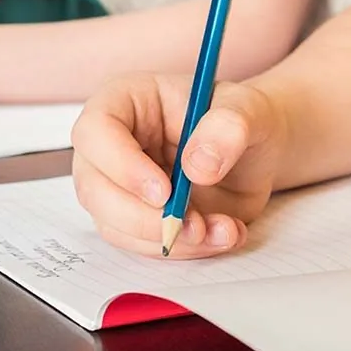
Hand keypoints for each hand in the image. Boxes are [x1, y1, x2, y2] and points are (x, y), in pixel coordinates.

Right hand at [71, 73, 285, 259]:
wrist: (256, 154)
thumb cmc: (241, 120)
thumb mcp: (247, 109)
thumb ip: (228, 128)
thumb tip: (199, 167)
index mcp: (125, 102)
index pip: (95, 130)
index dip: (121, 164)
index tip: (164, 191)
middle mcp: (112, 145)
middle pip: (94, 187)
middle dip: (142, 217)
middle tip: (192, 224)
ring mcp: (119, 186)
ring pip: (114, 224)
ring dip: (166, 238)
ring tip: (220, 229)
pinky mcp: (136, 218)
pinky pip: (142, 244)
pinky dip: (182, 249)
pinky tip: (222, 234)